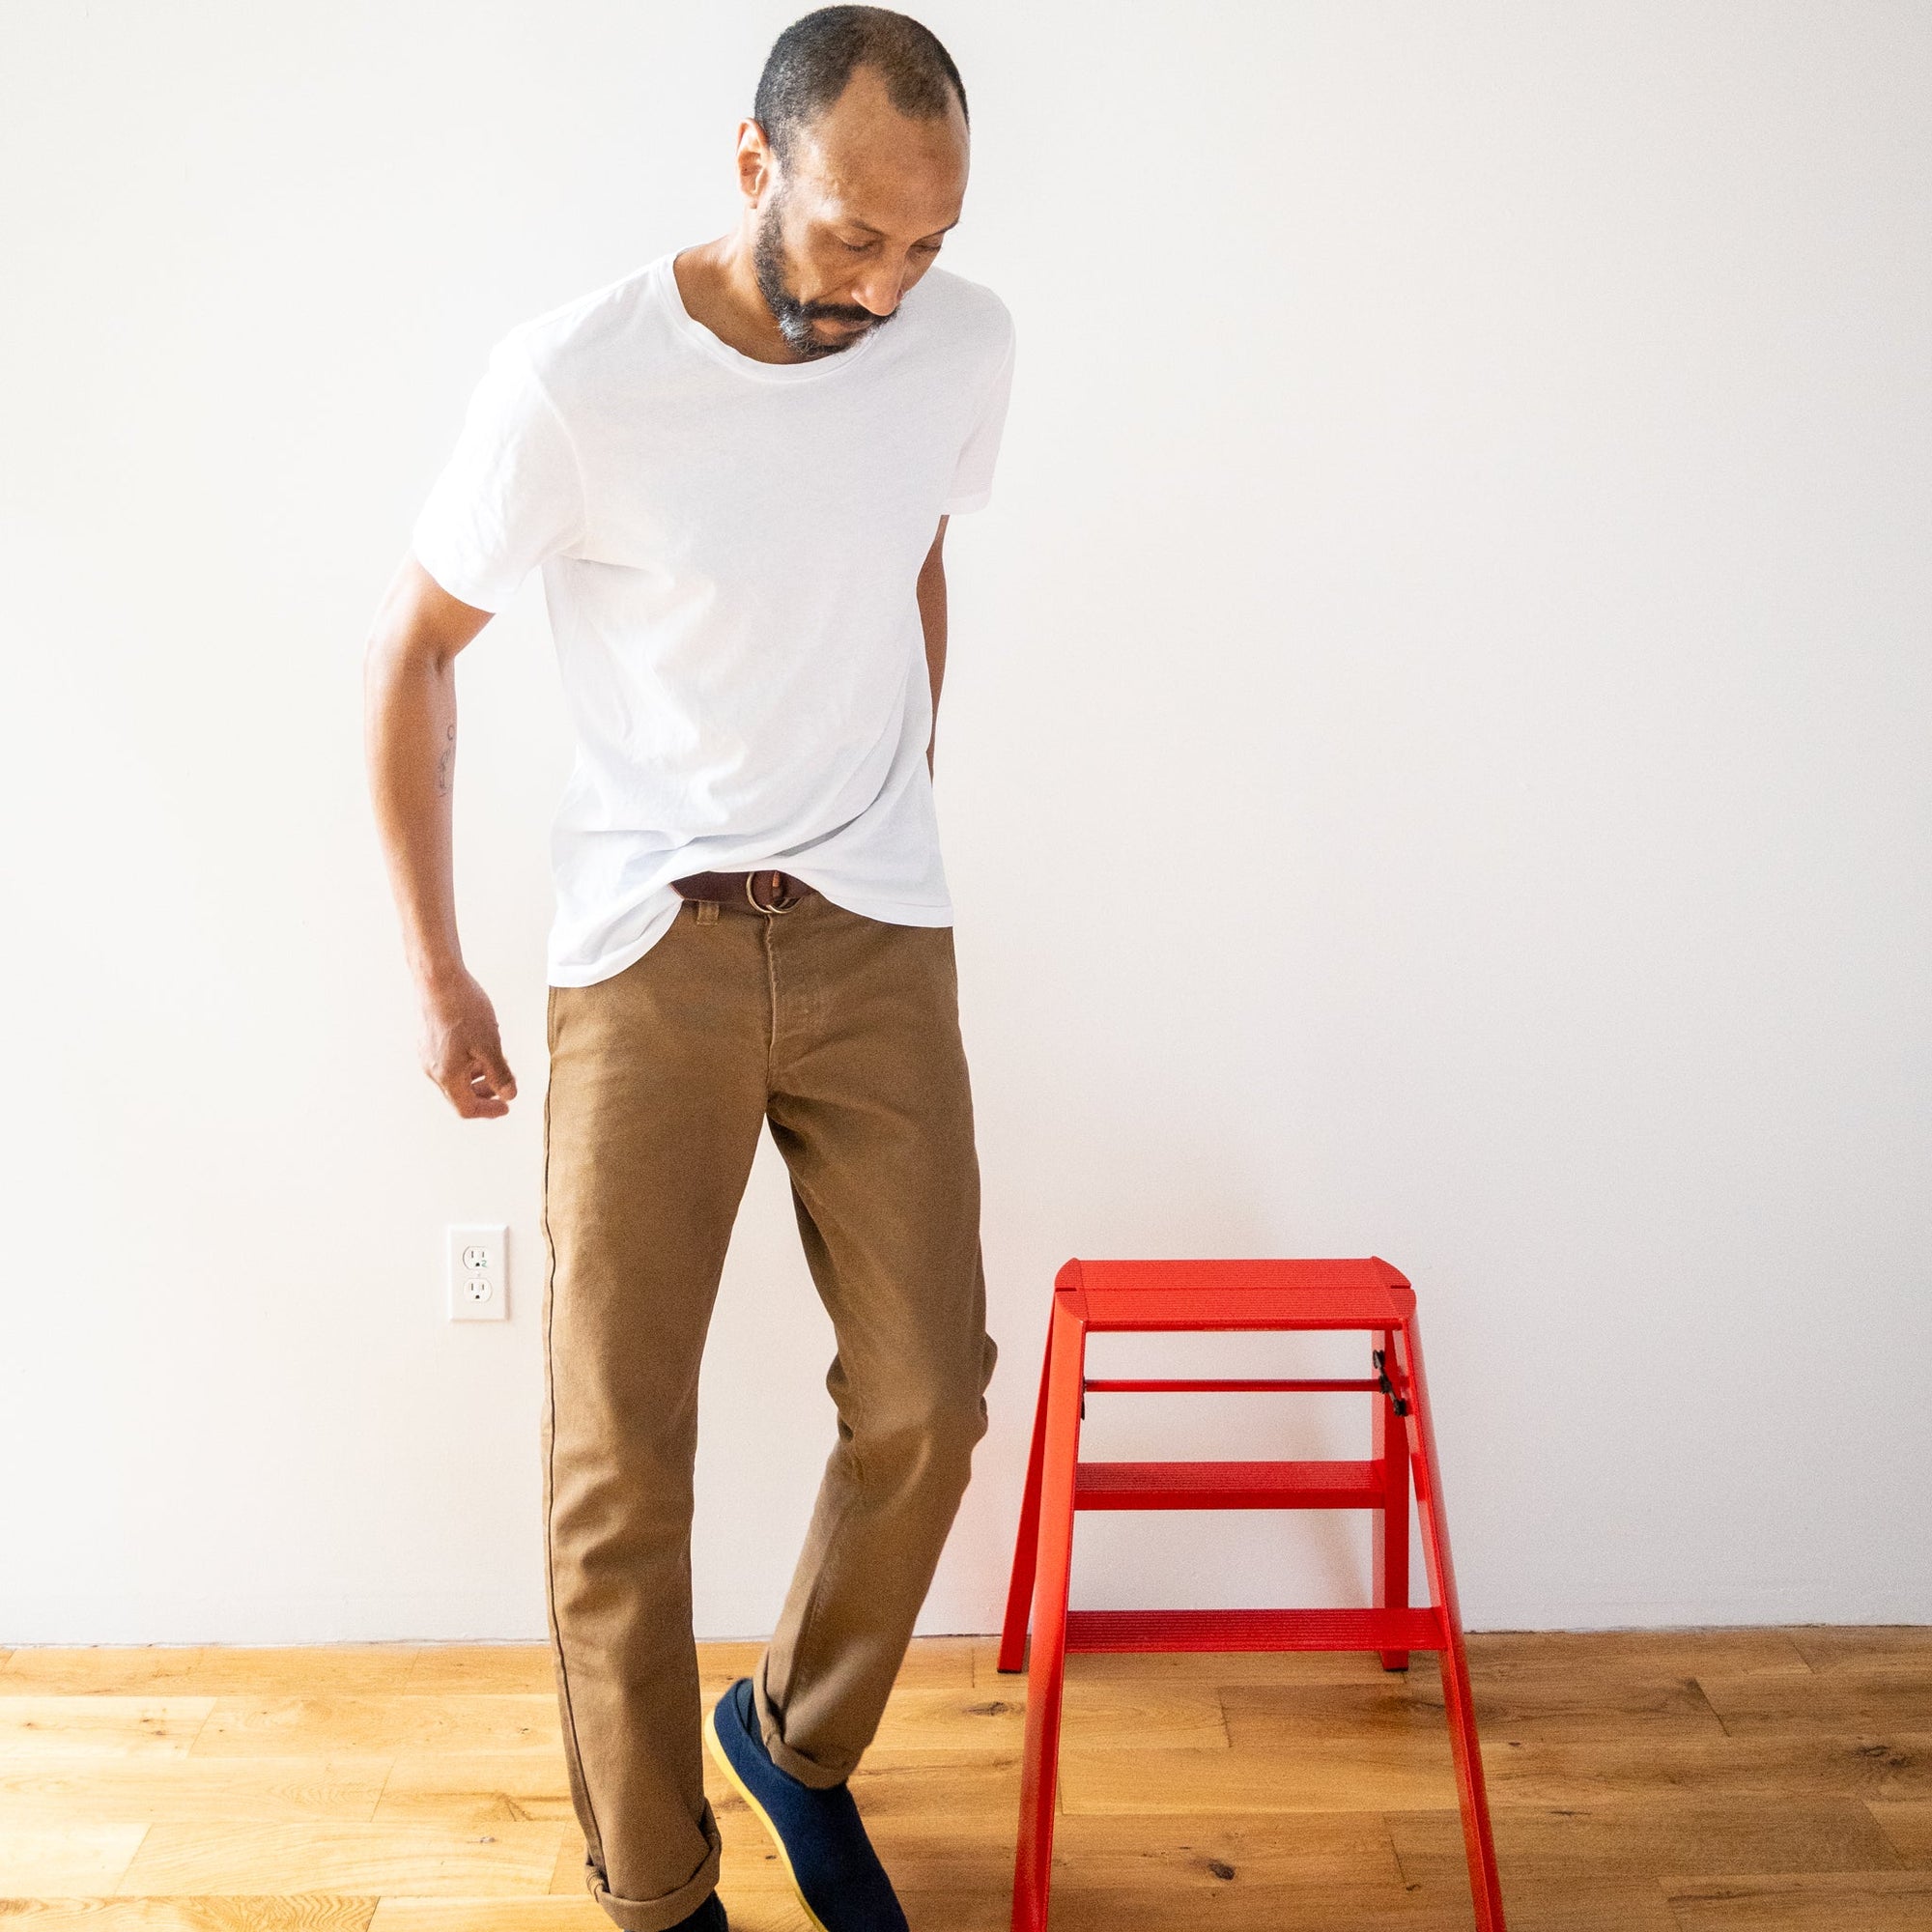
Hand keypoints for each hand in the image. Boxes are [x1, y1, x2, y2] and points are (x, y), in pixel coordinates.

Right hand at [416, 965, 517, 1118]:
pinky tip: (480, 1046)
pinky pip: (447, 1061)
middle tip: (504, 1086)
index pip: (467, 1108)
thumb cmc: (464, 1010)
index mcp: (446, 1075)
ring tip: (497, 1062)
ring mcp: (426, 1054)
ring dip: (476, 1077)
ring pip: (453, 1077)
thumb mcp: (490, 1044)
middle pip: (459, 1095)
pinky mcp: (426, 1040)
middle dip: (484, 1094)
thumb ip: (499, 1073)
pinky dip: (466, 1063)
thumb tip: (509, 1096)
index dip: (489, 1111)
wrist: (437, 978)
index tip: (506, 1107)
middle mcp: (432, 1069)